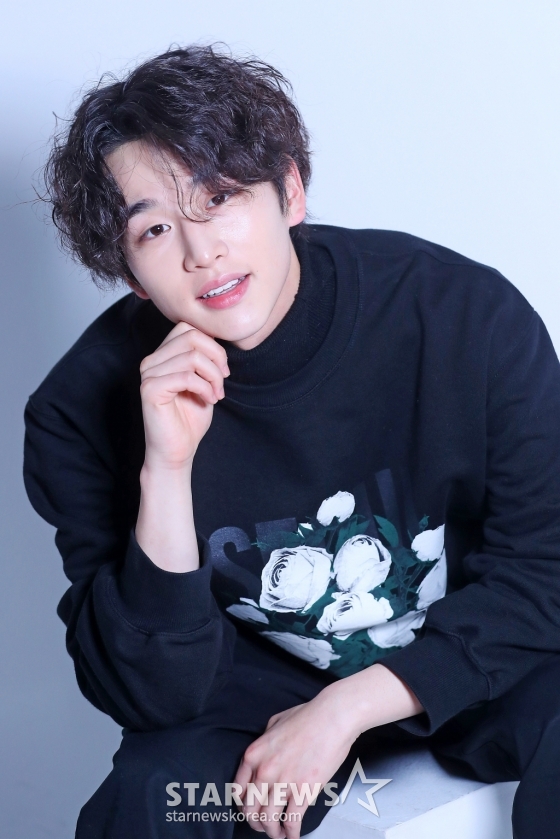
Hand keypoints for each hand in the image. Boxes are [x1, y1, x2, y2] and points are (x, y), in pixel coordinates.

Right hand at [139, 321, 229, 470]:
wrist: (177, 450)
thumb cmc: (190, 419)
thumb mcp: (204, 381)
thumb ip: (205, 359)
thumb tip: (217, 340)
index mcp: (162, 356)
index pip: (187, 328)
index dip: (212, 345)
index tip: (222, 370)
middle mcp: (151, 361)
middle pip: (191, 336)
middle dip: (216, 357)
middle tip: (223, 381)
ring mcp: (148, 374)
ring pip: (192, 356)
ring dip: (214, 376)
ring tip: (217, 394)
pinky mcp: (150, 389)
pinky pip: (186, 376)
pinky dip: (205, 388)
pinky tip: (209, 400)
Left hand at [233, 688, 358, 838]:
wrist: (332, 717)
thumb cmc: (308, 716)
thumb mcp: (274, 723)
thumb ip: (263, 741)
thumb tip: (263, 754)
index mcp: (254, 754)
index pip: (238, 790)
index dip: (243, 805)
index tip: (249, 810)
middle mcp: (264, 771)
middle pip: (250, 809)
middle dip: (255, 822)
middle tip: (263, 825)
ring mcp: (283, 782)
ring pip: (268, 820)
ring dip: (272, 832)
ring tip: (278, 834)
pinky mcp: (304, 791)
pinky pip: (292, 821)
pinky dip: (291, 834)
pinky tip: (292, 836)